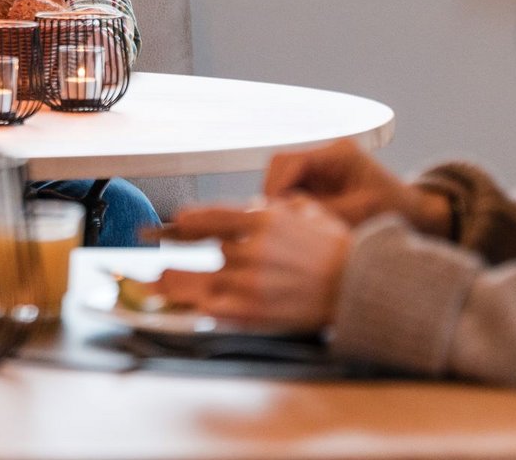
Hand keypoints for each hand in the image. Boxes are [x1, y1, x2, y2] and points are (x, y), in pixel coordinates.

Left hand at [156, 197, 350, 331]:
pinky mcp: (252, 312)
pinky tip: (184, 307)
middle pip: (204, 252)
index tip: (172, 224)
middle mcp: (250, 249)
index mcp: (263, 220)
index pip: (211, 217)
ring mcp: (248, 282)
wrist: (361, 286)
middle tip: (155, 261)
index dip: (186, 222)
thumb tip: (255, 204)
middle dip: (181, 255)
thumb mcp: (309, 211)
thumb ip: (277, 206)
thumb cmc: (338, 248)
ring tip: (155, 285)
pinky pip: (214, 309)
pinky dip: (198, 308)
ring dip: (174, 283)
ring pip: (199, 281)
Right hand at [262, 140, 447, 234]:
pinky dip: (292, 207)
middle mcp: (325, 154)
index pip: (288, 161)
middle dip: (274, 195)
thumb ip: (323, 211)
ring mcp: (321, 166)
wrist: (415, 212)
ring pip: (282, 179)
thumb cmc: (395, 209)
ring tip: (294, 227)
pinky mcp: (319, 180)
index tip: (275, 215)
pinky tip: (302, 225)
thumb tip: (284, 215)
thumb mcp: (361, 212)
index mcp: (338, 153)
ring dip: (282, 202)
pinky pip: (292, 190)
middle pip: (279, 167)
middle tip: (279, 224)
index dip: (275, 187)